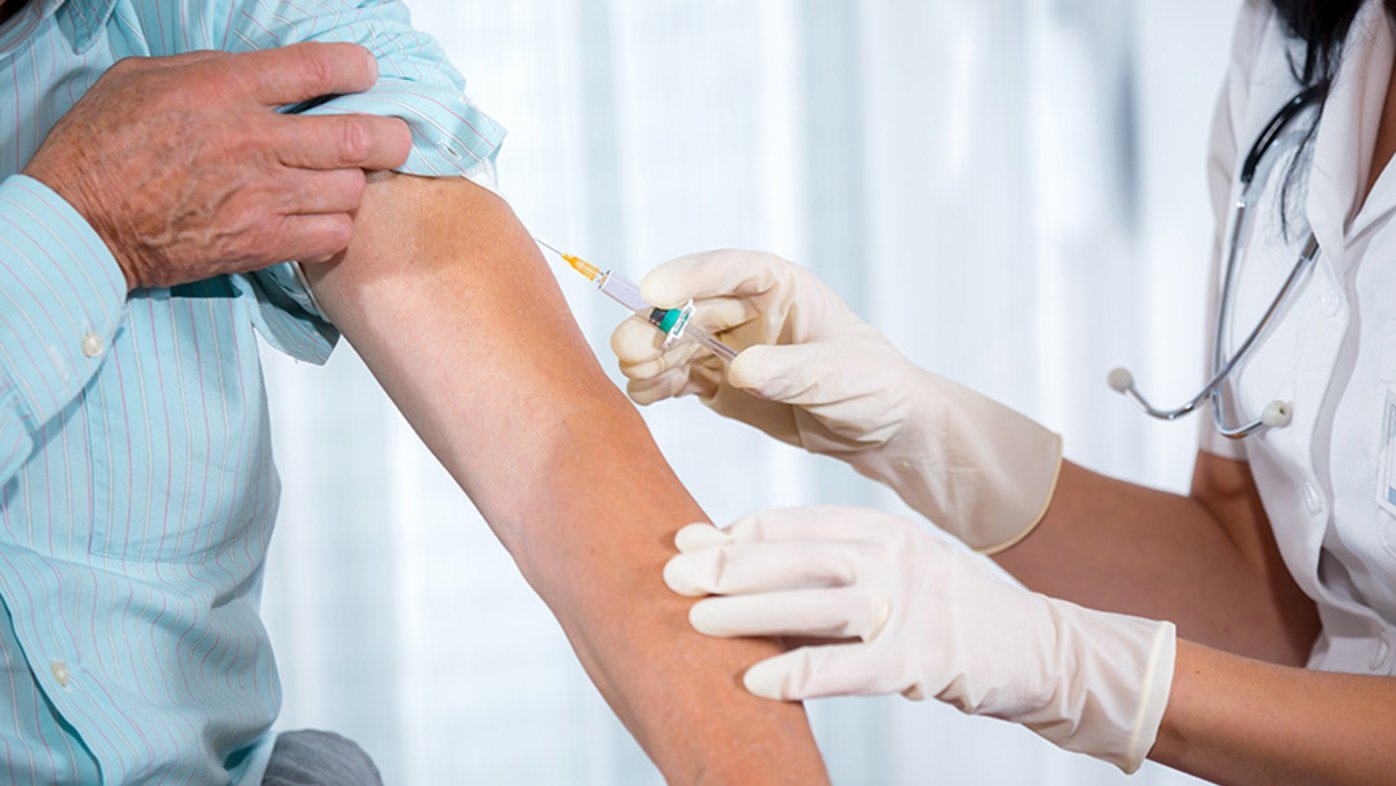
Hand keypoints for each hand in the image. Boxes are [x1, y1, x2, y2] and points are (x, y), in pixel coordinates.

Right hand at [22, 43, 412, 290]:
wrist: (81, 221)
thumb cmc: (102, 148)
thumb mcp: (146, 79)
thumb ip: (212, 71)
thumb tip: (259, 73)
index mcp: (224, 89)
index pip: (317, 67)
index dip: (356, 67)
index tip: (365, 72)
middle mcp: (253, 142)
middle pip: (357, 136)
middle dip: (388, 135)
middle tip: (391, 136)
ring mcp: (261, 197)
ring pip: (351, 188)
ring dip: (356, 184)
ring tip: (344, 180)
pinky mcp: (260, 243)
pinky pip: (331, 236)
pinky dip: (337, 228)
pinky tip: (324, 219)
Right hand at [611, 250, 1061, 551]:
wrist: (883, 431)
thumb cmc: (876, 387)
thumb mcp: (841, 376)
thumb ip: (791, 371)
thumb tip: (737, 368)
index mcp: (780, 287)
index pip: (729, 270)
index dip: (689, 276)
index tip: (654, 289)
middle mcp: (747, 311)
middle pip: (689, 308)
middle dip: (656, 325)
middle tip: (630, 348)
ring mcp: (729, 347)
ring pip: (675, 344)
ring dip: (650, 357)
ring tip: (636, 378)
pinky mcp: (719, 384)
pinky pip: (678, 378)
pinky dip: (657, 385)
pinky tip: (643, 395)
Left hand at [664, 506, 1176, 772]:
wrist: (1045, 653)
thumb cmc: (953, 614)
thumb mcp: (897, 569)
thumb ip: (835, 566)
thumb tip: (750, 571)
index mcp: (884, 529)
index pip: (798, 523)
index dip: (737, 532)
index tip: (686, 541)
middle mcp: (896, 555)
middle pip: (800, 555)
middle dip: (730, 564)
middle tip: (671, 574)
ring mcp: (914, 605)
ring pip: (819, 602)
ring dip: (752, 612)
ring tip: (694, 620)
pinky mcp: (926, 660)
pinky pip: (852, 667)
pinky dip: (801, 673)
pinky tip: (756, 681)